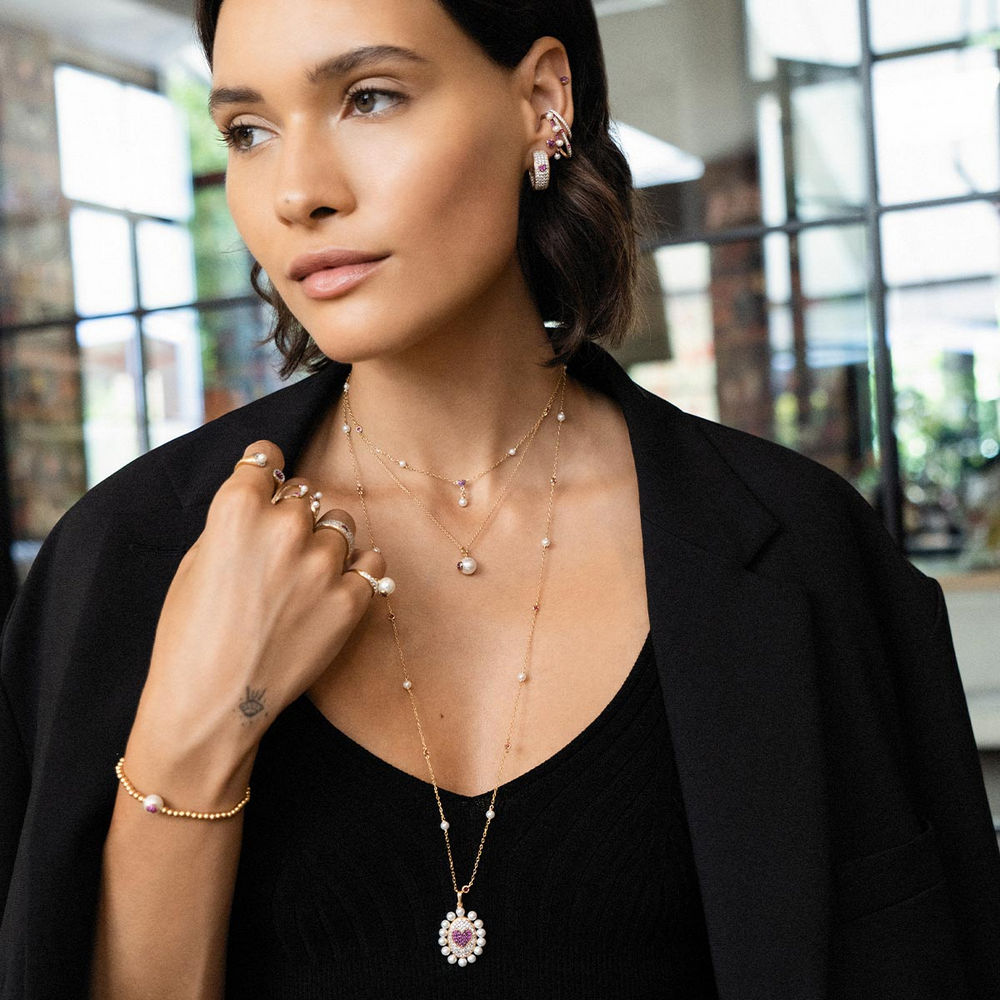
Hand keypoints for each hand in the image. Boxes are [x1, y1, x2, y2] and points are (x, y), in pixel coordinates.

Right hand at [128, 440, 385, 775]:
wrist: (212, 704)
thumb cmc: (191, 635)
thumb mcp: (196, 561)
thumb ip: (236, 521)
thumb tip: (265, 495)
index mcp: (238, 509)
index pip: (266, 460)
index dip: (266, 473)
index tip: (269, 483)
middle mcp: (286, 527)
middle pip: (305, 495)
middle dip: (293, 517)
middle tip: (277, 555)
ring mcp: (324, 564)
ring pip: (341, 526)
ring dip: (326, 544)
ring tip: (302, 580)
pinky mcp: (351, 600)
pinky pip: (370, 564)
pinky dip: (354, 574)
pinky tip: (330, 594)